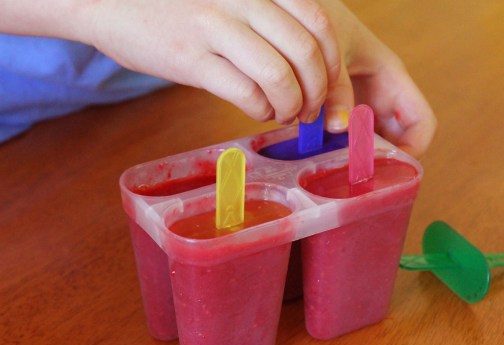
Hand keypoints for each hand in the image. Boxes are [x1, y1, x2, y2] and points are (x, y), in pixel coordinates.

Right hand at [79, 0, 340, 124]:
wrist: (111, 0)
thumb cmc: (179, 5)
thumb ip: (269, 21)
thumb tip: (310, 68)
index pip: (318, 23)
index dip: (331, 63)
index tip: (328, 87)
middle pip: (305, 52)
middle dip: (317, 91)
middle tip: (310, 109)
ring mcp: (214, 26)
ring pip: (278, 75)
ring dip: (291, 105)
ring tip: (285, 114)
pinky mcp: (190, 57)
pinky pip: (245, 92)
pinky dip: (261, 110)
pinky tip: (258, 112)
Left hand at [317, 0, 436, 156]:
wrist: (303, 16)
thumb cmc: (325, 23)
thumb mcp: (335, 51)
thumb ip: (337, 87)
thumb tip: (340, 126)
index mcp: (392, 80)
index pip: (422, 124)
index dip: (413, 149)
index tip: (390, 168)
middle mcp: (381, 98)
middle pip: (396, 142)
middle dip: (381, 161)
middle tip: (357, 175)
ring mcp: (362, 106)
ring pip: (370, 145)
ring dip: (357, 158)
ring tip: (336, 167)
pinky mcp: (340, 113)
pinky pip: (346, 139)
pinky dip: (337, 149)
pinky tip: (320, 153)